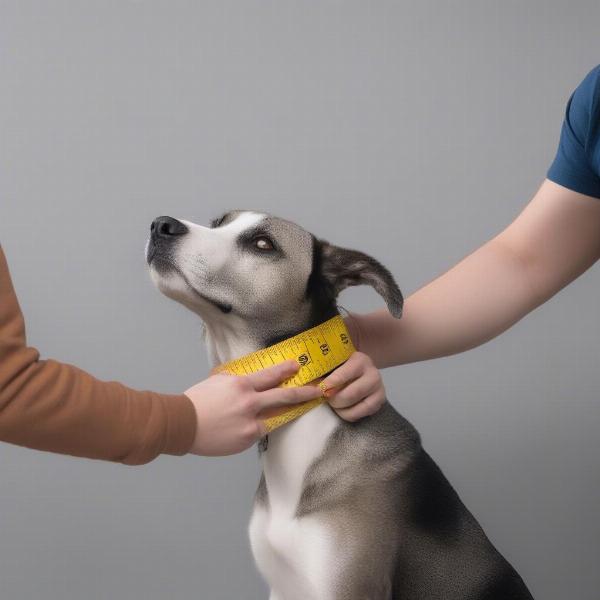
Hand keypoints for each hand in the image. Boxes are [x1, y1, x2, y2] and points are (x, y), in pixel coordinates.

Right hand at [184, 360, 321, 455]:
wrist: (182, 423)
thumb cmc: (197, 400)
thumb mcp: (218, 381)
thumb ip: (238, 381)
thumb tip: (252, 380)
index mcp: (242, 384)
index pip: (271, 375)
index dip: (286, 370)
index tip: (298, 366)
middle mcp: (250, 402)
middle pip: (284, 395)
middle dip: (304, 392)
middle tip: (318, 390)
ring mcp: (250, 422)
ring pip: (277, 415)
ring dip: (291, 411)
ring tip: (302, 408)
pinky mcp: (247, 438)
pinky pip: (261, 430)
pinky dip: (262, 426)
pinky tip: (260, 424)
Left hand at [320, 351, 385, 421]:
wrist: (361, 370)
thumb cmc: (342, 365)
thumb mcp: (335, 361)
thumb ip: (323, 367)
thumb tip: (306, 381)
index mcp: (360, 360)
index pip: (343, 375)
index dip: (329, 384)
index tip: (320, 389)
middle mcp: (373, 374)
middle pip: (350, 394)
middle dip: (333, 400)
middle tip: (325, 398)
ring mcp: (379, 389)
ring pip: (355, 407)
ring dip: (339, 409)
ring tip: (333, 403)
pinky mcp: (379, 403)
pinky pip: (360, 414)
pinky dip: (347, 415)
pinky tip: (342, 409)